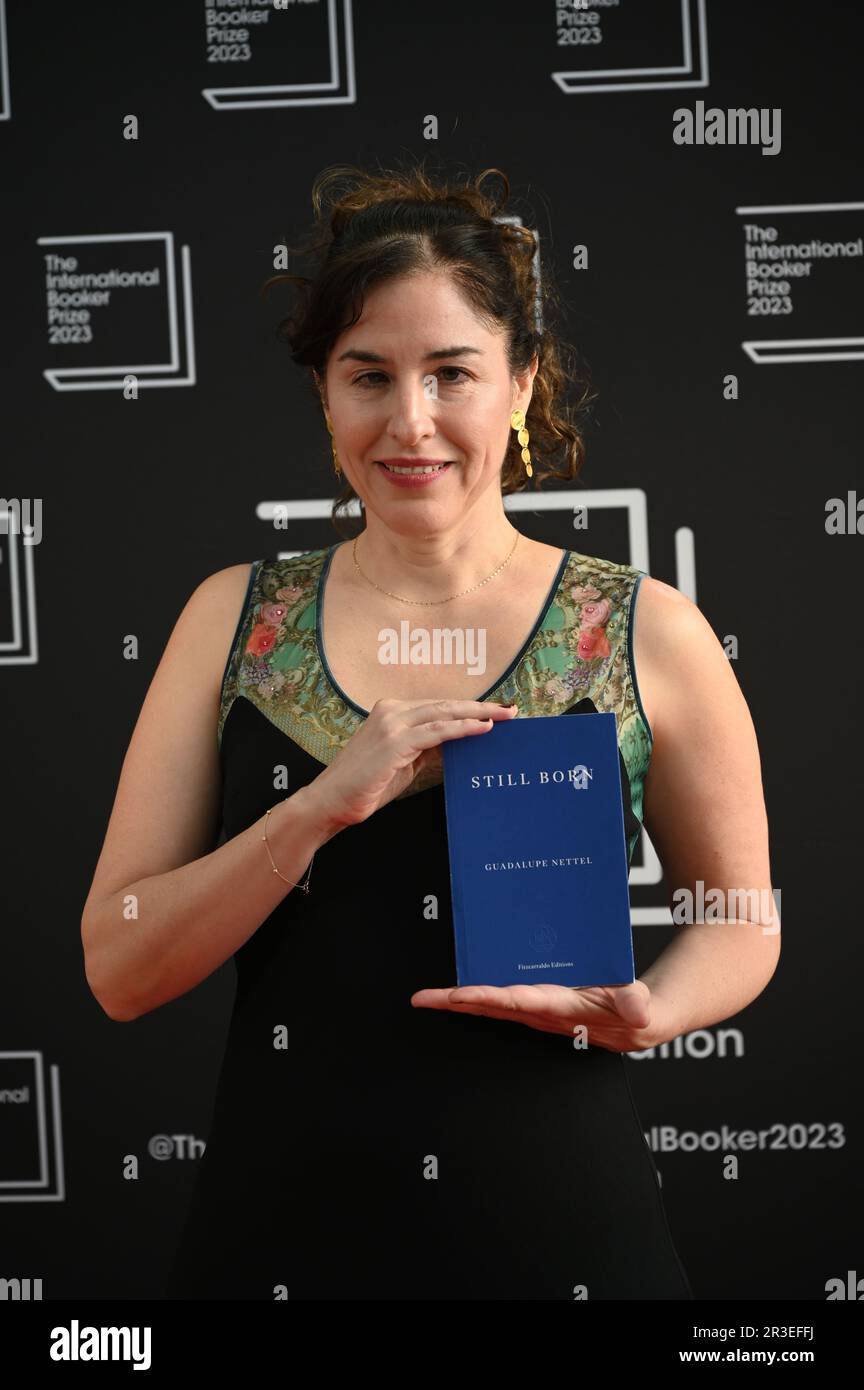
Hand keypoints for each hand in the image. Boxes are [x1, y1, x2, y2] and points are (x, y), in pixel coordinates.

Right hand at [305, 697, 517, 831]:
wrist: (331, 802)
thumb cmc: (365, 786)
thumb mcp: (403, 762)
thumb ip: (425, 748)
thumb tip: (456, 743)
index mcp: (391, 712)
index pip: (439, 707)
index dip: (469, 708)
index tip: (496, 711)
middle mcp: (391, 711)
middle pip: (446, 705)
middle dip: (482, 706)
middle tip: (512, 709)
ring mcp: (392, 724)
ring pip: (445, 713)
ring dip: (479, 714)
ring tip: (506, 716)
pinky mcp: (394, 742)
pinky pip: (437, 732)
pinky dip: (462, 729)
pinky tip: (483, 729)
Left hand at [410, 979, 673, 1052]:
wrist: (639, 1020)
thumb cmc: (635, 1009)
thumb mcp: (640, 1005)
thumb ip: (635, 1006)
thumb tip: (637, 1011)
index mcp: (562, 1008)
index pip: (518, 1002)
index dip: (487, 998)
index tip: (460, 995)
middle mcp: (542, 1013)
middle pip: (492, 1007)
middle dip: (456, 1004)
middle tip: (423, 999)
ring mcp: (536, 1012)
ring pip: (491, 1006)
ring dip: (459, 1002)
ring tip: (428, 997)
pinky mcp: (537, 1007)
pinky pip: (501, 1002)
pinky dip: (477, 996)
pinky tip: (459, 990)